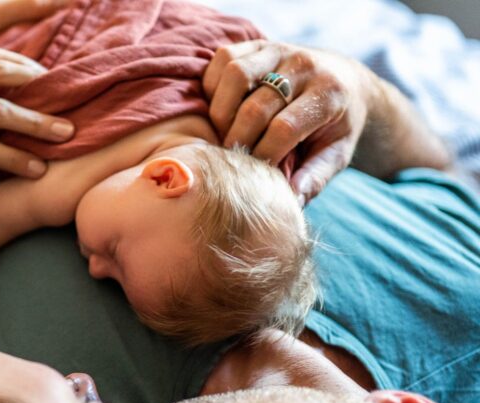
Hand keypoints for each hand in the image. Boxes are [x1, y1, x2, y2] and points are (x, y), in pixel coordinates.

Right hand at [202, 41, 372, 202]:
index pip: (284, 128)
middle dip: (238, 139)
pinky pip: (223, 59)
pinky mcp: (258, 43)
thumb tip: (291, 200)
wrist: (345, 81)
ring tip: (226, 132)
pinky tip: (223, 108)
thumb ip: (315, 177)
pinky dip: (215, 86)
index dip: (263, 155)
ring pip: (237, 76)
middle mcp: (306, 65)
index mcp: (329, 94)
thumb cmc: (336, 126)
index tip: (256, 172)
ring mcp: (280, 49)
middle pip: (256, 106)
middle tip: (234, 157)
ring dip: (222, 111)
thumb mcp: (336, 154)